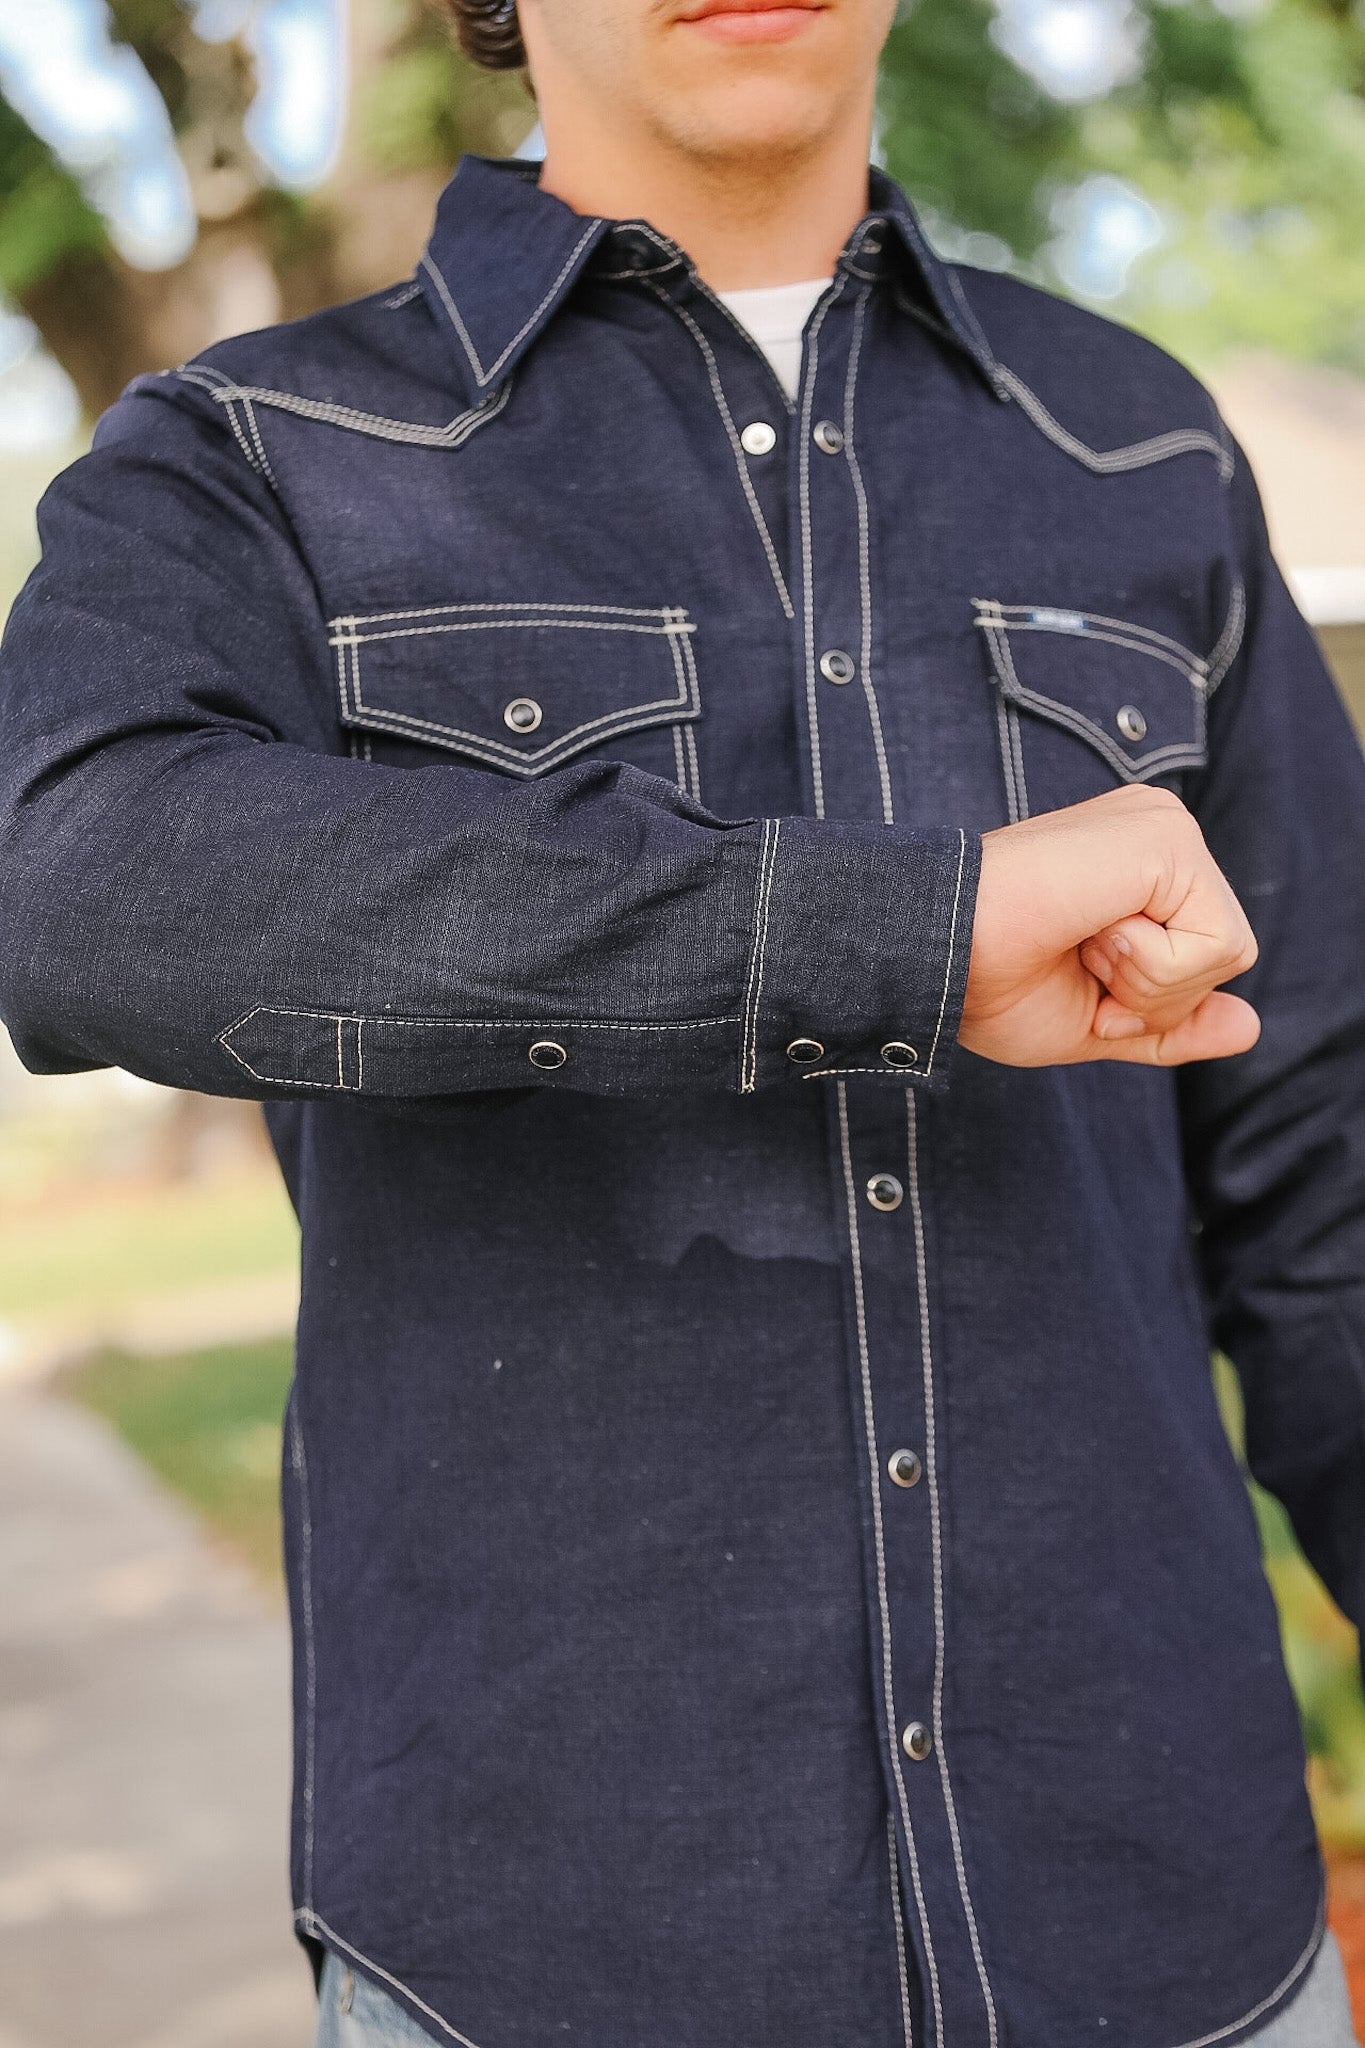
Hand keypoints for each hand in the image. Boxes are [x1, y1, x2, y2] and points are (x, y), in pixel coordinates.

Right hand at [961, 785, 1259, 1067]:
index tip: (1076, 974)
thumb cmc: (988, 981)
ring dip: (1147, 981)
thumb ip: (1171, 1023)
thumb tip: (1249, 1028)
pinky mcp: (1167, 838)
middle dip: (1154, 995)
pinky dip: (1151, 967)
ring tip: (1081, 943)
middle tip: (1077, 963)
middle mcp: (1161, 831)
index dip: (1149, 1001)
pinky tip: (1092, 931)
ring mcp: (1166, 827)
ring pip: (1227, 951)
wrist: (934, 953)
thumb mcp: (1094, 1019)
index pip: (1207, 958)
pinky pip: (1216, 944)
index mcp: (1143, 865)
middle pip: (1227, 954)